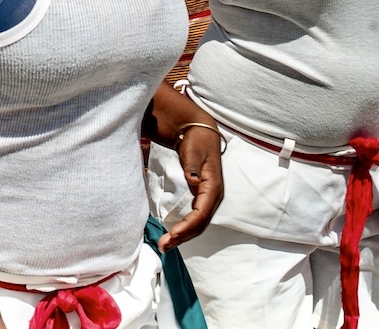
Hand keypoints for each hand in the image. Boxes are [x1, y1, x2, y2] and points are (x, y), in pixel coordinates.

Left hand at [158, 124, 224, 248]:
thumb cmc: (197, 140)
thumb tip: (193, 181)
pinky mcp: (201, 198)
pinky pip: (195, 218)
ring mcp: (208, 198)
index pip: (201, 213)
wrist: (201, 132)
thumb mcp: (194, 149)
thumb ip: (193, 165)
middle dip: (183, 236)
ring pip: (198, 223)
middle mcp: (213, 196)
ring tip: (166, 245)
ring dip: (184, 236)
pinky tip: (174, 235)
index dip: (187, 226)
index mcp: (213, 187)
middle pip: (200, 223)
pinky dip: (185, 228)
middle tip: (164, 246)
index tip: (172, 235)